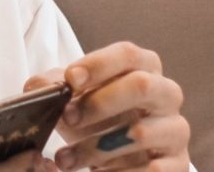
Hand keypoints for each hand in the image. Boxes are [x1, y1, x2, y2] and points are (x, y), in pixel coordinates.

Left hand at [24, 42, 190, 170]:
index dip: (98, 64)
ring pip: (140, 132)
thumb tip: (35, 87)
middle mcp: (166, 93)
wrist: (123, 158)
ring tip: (65, 159)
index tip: (70, 80)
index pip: (128, 54)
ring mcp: (176, 129)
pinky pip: (152, 170)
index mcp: (144, 67)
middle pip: (140, 85)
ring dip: (96, 147)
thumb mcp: (75, 99)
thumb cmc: (98, 118)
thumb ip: (55, 87)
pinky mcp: (177, 164)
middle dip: (99, 103)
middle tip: (67, 118)